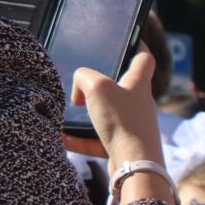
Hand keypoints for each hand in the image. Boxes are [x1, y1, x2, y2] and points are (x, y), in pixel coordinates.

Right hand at [66, 48, 166, 168]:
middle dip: (100, 84)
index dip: (137, 45)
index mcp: (138, 84)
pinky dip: (78, 138)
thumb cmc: (122, 122)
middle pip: (120, 87)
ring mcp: (132, 126)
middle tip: (81, 84)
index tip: (129, 39)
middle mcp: (139, 104)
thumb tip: (80, 90)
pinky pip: (96, 139)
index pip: (143, 58)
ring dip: (85, 114)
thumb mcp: (97, 86)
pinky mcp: (122, 146)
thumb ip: (84, 76)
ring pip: (105, 114)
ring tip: (65, 112)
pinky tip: (61, 137)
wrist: (135, 165)